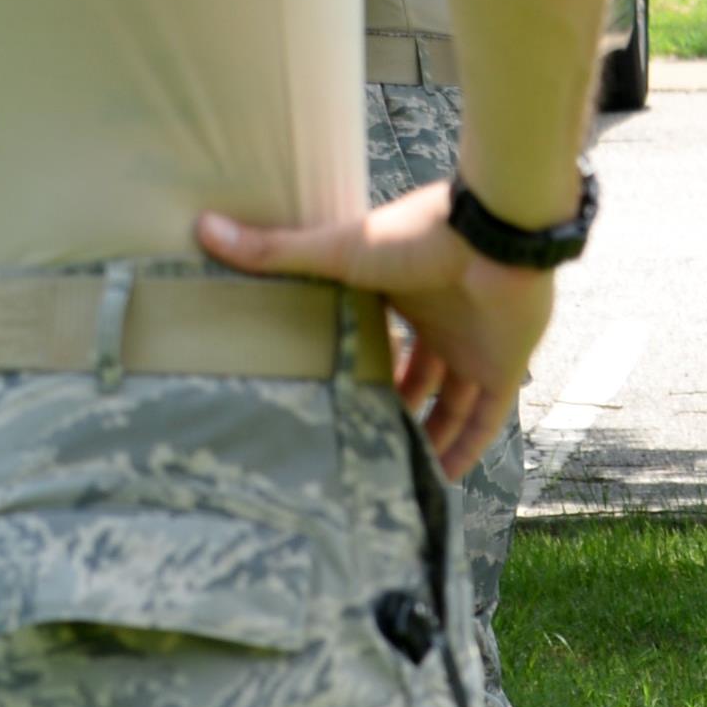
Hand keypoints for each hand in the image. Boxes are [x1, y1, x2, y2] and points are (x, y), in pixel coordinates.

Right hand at [197, 182, 556, 480]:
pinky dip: (467, 449)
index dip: (358, 365)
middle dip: (391, 407)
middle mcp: (442, 322)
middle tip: (356, 443)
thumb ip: (275, 251)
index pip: (379, 337)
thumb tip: (202, 227)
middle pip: (416, 376)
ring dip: (427, 437)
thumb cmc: (419, 236)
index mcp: (403, 293)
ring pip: (450, 404)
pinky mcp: (504, 367)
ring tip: (392, 473)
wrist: (494, 233)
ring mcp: (475, 346)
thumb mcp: (339, 250)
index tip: (327, 394)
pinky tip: (442, 479)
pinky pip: (484, 419)